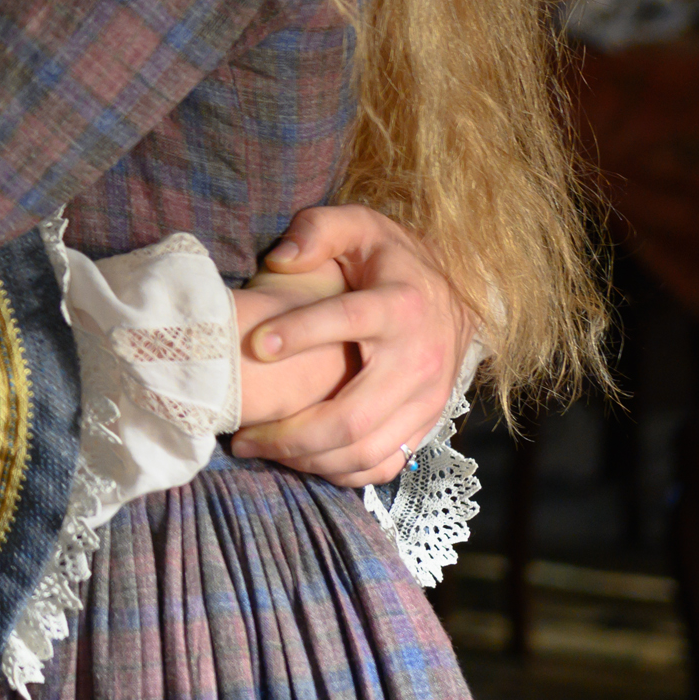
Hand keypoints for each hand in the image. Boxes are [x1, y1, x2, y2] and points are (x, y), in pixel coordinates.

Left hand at [226, 203, 475, 488]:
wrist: (457, 293)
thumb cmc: (390, 259)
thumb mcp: (359, 225)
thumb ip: (318, 230)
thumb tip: (280, 258)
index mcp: (400, 303)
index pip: (348, 320)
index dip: (301, 332)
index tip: (254, 344)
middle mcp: (419, 359)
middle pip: (351, 414)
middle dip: (289, 432)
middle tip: (241, 435)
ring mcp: (427, 399)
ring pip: (363, 449)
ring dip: (305, 459)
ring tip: (259, 448)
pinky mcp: (428, 423)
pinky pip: (384, 466)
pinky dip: (339, 473)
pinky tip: (300, 460)